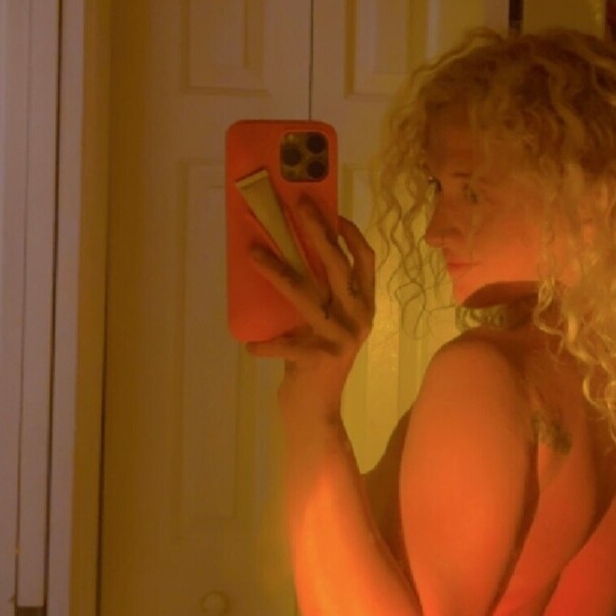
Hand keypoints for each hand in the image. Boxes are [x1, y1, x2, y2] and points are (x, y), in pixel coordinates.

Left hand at [246, 204, 374, 415]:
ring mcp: (342, 338)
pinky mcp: (322, 360)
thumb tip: (284, 247)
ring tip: (253, 252)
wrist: (316, 410)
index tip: (330, 209)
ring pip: (307, 295)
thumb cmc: (311, 357)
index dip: (350, 234)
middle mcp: (359, 317)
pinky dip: (266, 344)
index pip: (366, 261)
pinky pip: (287, 344)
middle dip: (316, 231)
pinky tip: (249, 345)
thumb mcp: (321, 321)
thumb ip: (316, 293)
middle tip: (295, 205)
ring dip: (277, 271)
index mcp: (364, 305)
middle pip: (338, 266)